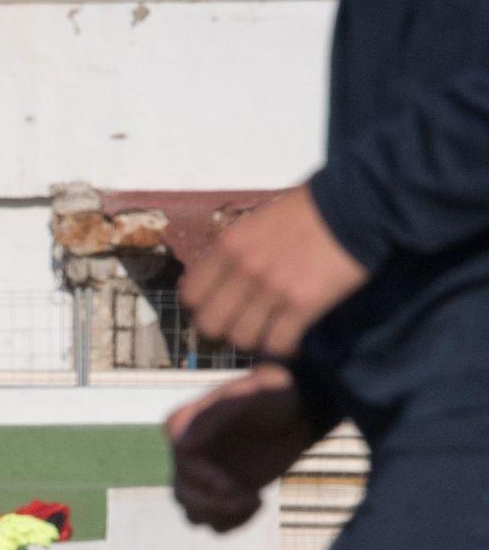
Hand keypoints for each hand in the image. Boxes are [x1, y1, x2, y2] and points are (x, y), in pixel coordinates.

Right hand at [167, 365, 315, 532]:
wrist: (299, 410)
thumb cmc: (274, 395)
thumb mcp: (250, 394)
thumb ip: (214, 414)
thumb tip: (182, 445)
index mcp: (186, 426)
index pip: (181, 459)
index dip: (202, 477)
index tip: (231, 485)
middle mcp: (189, 453)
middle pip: (183, 493)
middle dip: (214, 503)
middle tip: (249, 498)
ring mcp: (205, 476)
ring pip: (195, 513)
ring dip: (223, 514)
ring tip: (255, 501)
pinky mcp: (223, 493)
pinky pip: (216, 522)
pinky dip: (235, 521)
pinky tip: (259, 502)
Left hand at [180, 185, 368, 357]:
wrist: (358, 204)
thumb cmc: (309, 210)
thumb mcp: (257, 222)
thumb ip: (236, 251)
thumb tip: (222, 282)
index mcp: (229, 246)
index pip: (191, 296)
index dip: (203, 307)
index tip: (219, 308)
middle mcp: (243, 269)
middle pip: (210, 325)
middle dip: (224, 330)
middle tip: (243, 325)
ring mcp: (272, 289)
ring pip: (242, 340)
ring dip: (256, 340)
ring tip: (270, 330)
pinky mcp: (303, 305)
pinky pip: (277, 344)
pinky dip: (283, 346)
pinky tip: (292, 335)